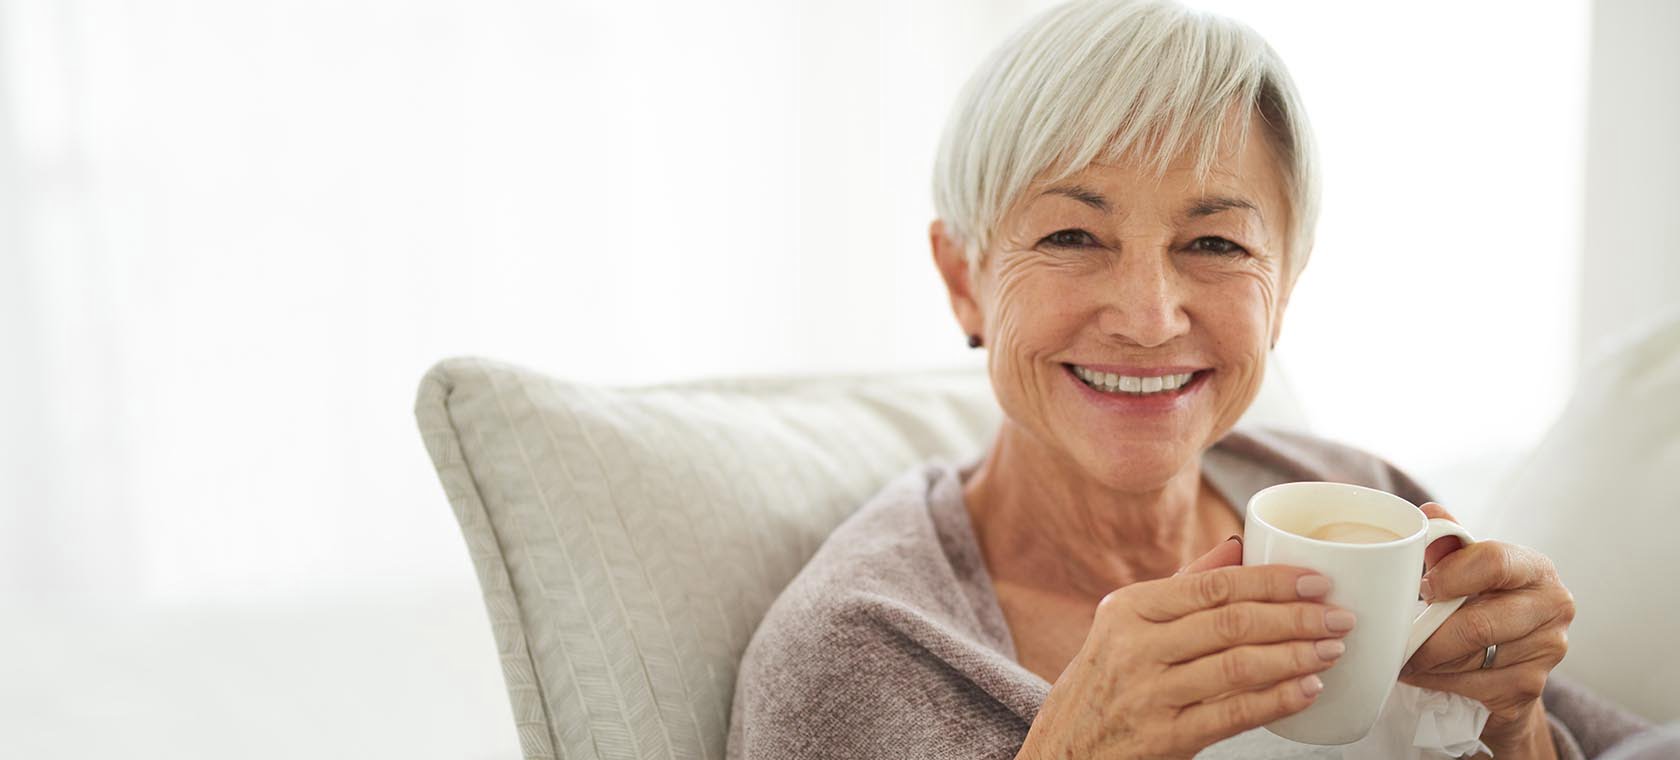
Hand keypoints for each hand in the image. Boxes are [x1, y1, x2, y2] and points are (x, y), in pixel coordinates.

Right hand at [1017, 537, 1355, 759]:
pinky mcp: (1164, 737)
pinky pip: (1232, 714)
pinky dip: (1276, 700)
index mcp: (1131, 608)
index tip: (1317, 581)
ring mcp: (1149, 693)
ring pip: (1237, 666)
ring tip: (1332, 650)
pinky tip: (1307, 690)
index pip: (1213, 586)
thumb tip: (1238, 547)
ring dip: (1295, 656)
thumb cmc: (1105, 681)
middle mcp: (1136, 646)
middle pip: (1231, 623)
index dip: (1272, 581)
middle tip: (1339, 617)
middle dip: (1296, 617)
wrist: (1065, 749)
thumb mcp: (1127, 625)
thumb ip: (1184, 586)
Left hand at [1399, 503, 1573, 757]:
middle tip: (1396, 636)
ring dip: (1427, 662)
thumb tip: (1430, 512)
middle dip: (1429, 634)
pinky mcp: (1530, 687)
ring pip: (1471, 659)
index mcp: (1536, 569)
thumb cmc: (1483, 602)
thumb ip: (1450, 543)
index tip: (1422, 588)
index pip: (1495, 562)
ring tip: (1401, 655)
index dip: (1452, 575)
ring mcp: (1547, 651)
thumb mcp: (1468, 569)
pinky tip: (1419, 674)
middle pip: (1480, 622)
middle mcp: (1553, 608)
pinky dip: (1436, 681)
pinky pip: (1472, 687)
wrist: (1511, 661)